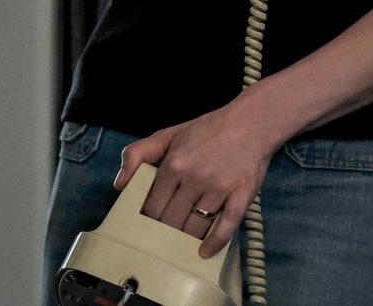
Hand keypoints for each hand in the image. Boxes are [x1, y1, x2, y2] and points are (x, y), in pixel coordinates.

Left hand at [113, 94, 280, 258]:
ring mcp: (220, 187)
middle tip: (164, 237)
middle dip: (165, 232)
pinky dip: (215, 242)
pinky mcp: (242, 194)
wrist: (253, 121)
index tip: (149, 226)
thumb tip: (119, 184)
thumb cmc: (210, 129)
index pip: (153, 206)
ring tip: (182, 243)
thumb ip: (137, 154)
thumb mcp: (169, 134)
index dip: (148, 220)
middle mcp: (195, 177)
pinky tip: (205, 251)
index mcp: (174, 163)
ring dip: (186, 239)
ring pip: (196, 226)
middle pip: (171, 221)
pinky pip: (227, 225)